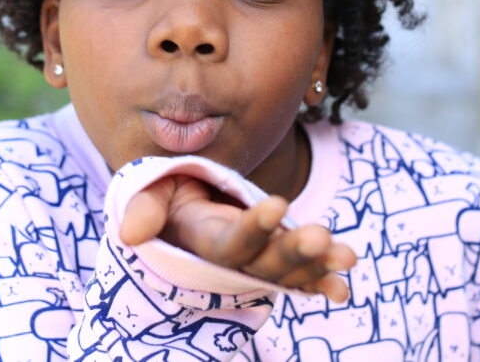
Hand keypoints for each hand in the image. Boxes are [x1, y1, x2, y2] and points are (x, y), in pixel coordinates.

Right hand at [119, 174, 356, 302]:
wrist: (181, 211)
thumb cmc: (166, 197)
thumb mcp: (151, 194)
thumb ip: (145, 209)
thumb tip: (131, 233)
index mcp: (202, 245)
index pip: (230, 243)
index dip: (254, 228)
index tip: (277, 204)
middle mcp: (233, 262)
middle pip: (265, 263)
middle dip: (293, 252)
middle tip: (320, 236)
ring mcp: (257, 263)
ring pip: (288, 271)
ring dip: (317, 265)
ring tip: (348, 256)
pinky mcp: (275, 260)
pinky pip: (299, 276)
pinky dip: (320, 281)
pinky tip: (342, 286)